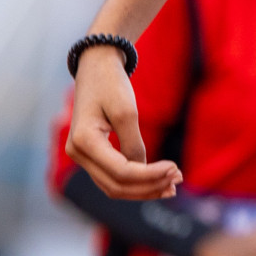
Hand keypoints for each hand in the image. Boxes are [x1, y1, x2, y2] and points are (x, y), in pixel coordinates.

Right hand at [64, 46, 181, 198]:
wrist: (96, 66)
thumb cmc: (111, 84)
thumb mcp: (127, 111)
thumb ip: (134, 144)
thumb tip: (143, 170)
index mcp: (84, 141)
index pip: (121, 171)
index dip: (150, 176)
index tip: (175, 168)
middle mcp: (77, 153)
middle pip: (115, 185)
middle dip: (148, 187)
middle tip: (177, 182)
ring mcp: (81, 156)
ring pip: (113, 186)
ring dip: (143, 189)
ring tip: (171, 186)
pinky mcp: (90, 154)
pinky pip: (112, 176)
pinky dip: (134, 181)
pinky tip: (156, 181)